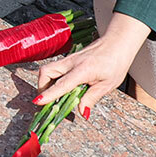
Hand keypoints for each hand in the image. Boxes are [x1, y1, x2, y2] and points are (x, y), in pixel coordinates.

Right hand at [34, 13, 151, 113]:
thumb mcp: (107, 85)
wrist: (117, 43)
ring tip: (54, 96)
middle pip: (46, 72)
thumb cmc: (115, 63)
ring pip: (48, 69)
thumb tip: (82, 113)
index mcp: (83, 70)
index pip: (61, 84)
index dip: (49, 94)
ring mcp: (69, 59)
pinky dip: (53, 79)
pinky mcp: (69, 59)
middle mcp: (71, 62)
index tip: (38, 102)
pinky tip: (63, 88)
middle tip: (46, 101)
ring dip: (46, 83)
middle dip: (41, 87)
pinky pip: (55, 69)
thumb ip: (92, 98)